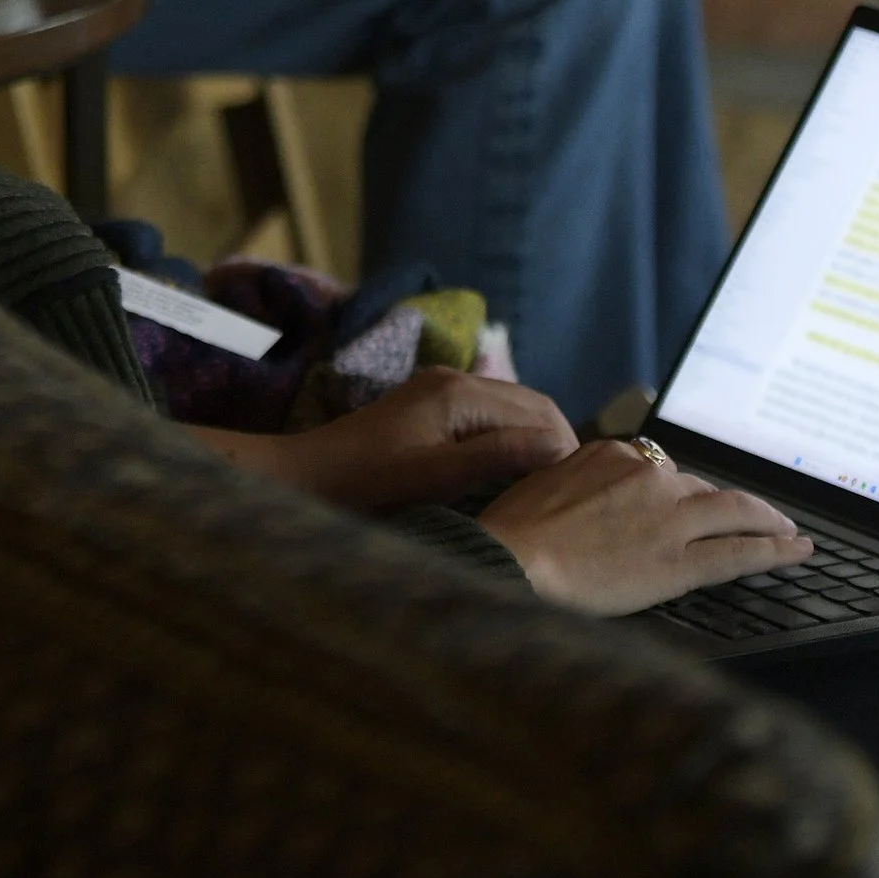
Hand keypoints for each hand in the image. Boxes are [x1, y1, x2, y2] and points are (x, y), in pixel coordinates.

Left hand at [196, 366, 576, 511]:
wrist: (302, 479)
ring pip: (509, 413)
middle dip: (554, 445)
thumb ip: (495, 458)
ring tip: (545, 493)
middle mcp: (453, 381)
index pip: (540, 410)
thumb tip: (558, 447)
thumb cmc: (363, 484)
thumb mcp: (434, 477)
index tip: (577, 495)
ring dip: (532, 445)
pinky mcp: (428, 411)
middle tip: (569, 496)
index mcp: (458, 391)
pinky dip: (507, 444)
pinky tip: (509, 480)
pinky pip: (486, 420)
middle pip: (529, 405)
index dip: (565, 449)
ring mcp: (439, 393)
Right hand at [476, 438, 811, 614]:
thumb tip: (593, 497)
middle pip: (699, 491)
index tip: (698, 502)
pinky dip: (775, 551)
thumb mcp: (544, 485)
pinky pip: (739, 552)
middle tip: (756, 521)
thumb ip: (581, 484)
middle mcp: (647, 476)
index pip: (663, 471)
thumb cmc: (513, 534)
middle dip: (725, 509)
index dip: (684, 493)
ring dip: (768, 521)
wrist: (510, 561)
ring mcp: (667, 517)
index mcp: (612, 454)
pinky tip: (797, 551)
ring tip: (788, 532)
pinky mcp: (679, 560)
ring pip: (734, 513)